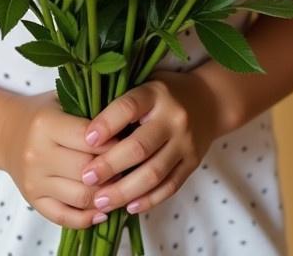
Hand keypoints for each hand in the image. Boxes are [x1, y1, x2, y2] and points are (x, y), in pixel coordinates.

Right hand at [0, 89, 118, 229]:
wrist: (6, 132)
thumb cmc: (42, 114)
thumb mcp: (63, 100)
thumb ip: (90, 110)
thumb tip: (128, 125)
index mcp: (46, 124)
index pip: (89, 138)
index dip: (113, 142)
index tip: (129, 140)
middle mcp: (37, 154)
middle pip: (87, 170)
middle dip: (113, 169)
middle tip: (129, 165)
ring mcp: (34, 181)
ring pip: (81, 197)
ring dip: (106, 195)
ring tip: (121, 186)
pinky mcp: (33, 201)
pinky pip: (65, 217)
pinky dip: (88, 218)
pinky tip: (103, 211)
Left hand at [78, 69, 221, 216]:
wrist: (209, 101)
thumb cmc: (163, 94)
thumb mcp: (144, 86)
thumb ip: (120, 104)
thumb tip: (83, 131)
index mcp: (155, 93)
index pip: (128, 107)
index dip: (106, 124)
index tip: (86, 140)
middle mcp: (173, 117)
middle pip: (139, 146)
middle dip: (110, 165)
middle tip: (86, 179)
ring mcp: (185, 142)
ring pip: (154, 173)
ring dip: (125, 191)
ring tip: (101, 201)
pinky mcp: (193, 163)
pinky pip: (170, 186)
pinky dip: (149, 200)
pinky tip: (129, 207)